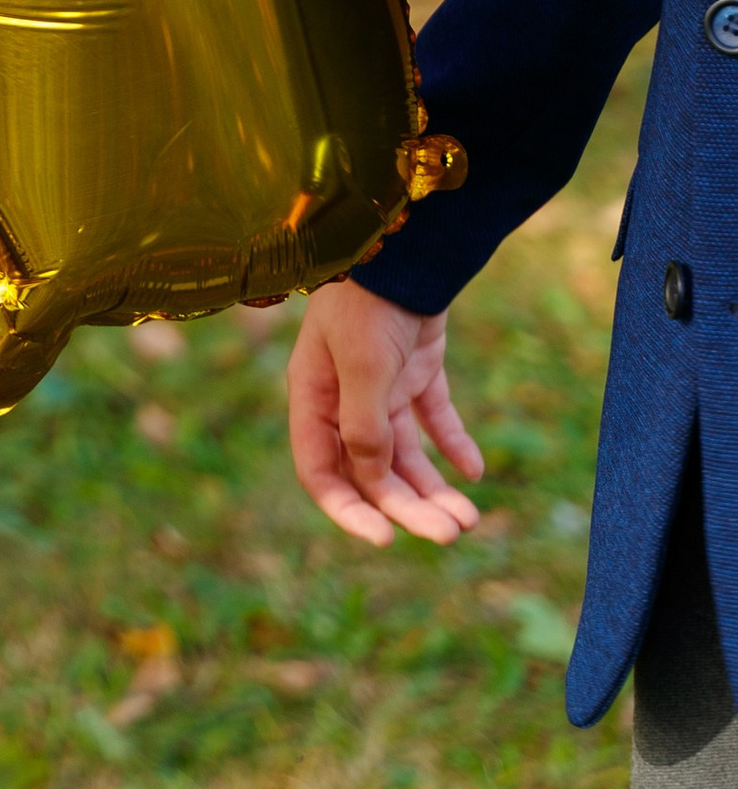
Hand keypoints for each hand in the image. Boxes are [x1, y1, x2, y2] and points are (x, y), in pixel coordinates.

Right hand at [287, 277, 481, 546]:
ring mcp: (382, 386)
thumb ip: (364, 426)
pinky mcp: (417, 371)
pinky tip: (474, 471)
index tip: (383, 541)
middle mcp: (345, 400)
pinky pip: (435, 420)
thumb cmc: (368, 303)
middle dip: (409, 508)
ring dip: (434, 487)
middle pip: (373, 472)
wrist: (405, 247)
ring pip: (406, 455)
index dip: (348, 510)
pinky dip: (453, 445)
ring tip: (469, 519)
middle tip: (450, 535)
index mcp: (314, 400)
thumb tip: (374, 479)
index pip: (322, 472)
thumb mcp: (362, 365)